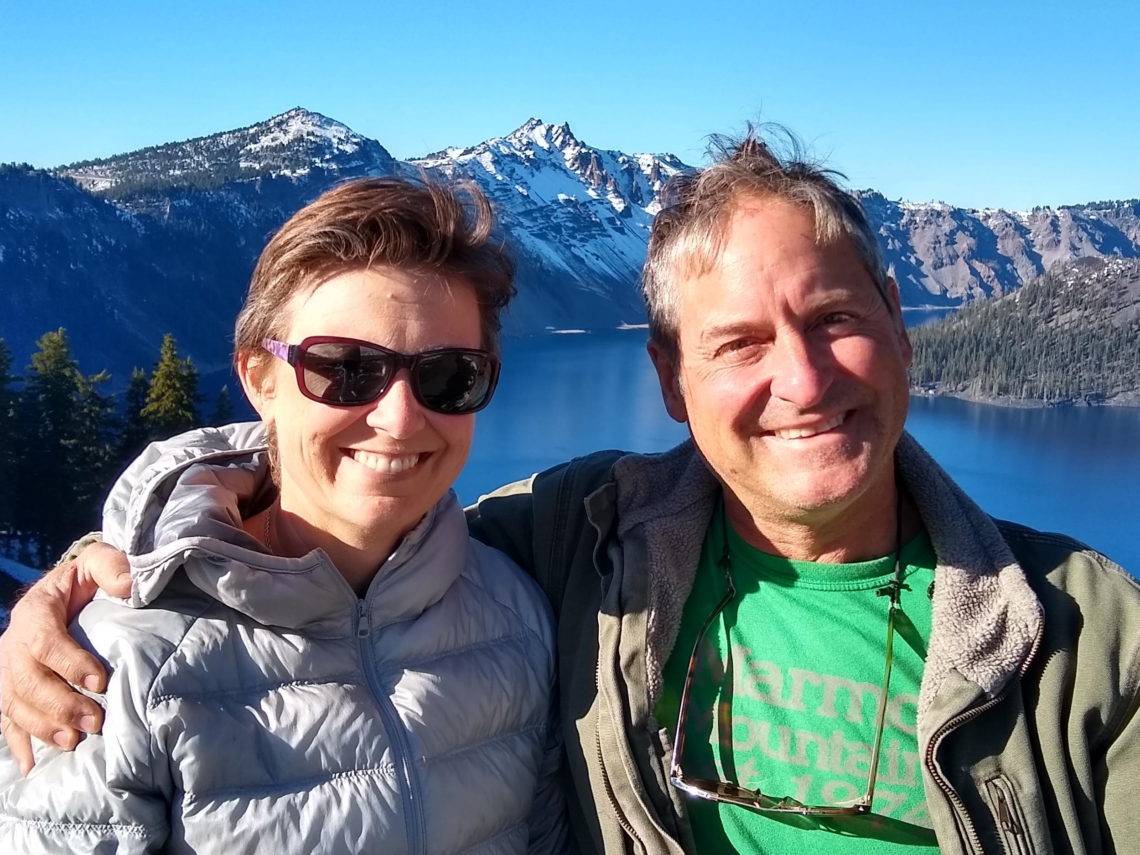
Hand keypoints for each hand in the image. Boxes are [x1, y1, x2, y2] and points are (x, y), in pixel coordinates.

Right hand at [0, 542, 130, 772]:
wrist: (62, 591)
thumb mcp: (97, 563)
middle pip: (26, 679)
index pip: (45, 641)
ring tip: (73, 743)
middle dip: (59, 704)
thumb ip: (111, 566)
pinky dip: (18, 742)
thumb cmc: (86, 580)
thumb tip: (128, 585)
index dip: (69, 663)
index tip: (100, 682)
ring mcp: (6, 669)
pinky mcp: (9, 688)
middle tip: (94, 723)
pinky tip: (30, 766)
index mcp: (36, 611)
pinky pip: (6, 718)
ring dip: (42, 726)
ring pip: (14, 703)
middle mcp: (13, 642)